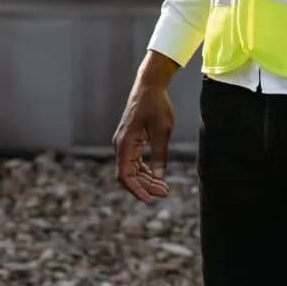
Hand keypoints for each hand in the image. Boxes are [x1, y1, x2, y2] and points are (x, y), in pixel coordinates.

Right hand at [112, 54, 176, 204]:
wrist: (149, 85)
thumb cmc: (156, 105)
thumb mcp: (163, 131)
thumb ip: (160, 155)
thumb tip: (160, 177)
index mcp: (125, 143)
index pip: (126, 175)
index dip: (137, 190)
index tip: (151, 200)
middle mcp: (121, 145)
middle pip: (128, 175)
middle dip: (145, 187)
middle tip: (165, 192)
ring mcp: (124, 143)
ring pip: (131, 169)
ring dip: (146, 180)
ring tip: (164, 187)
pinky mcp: (130, 140)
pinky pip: (134, 161)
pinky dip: (144, 171)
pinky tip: (157, 176)